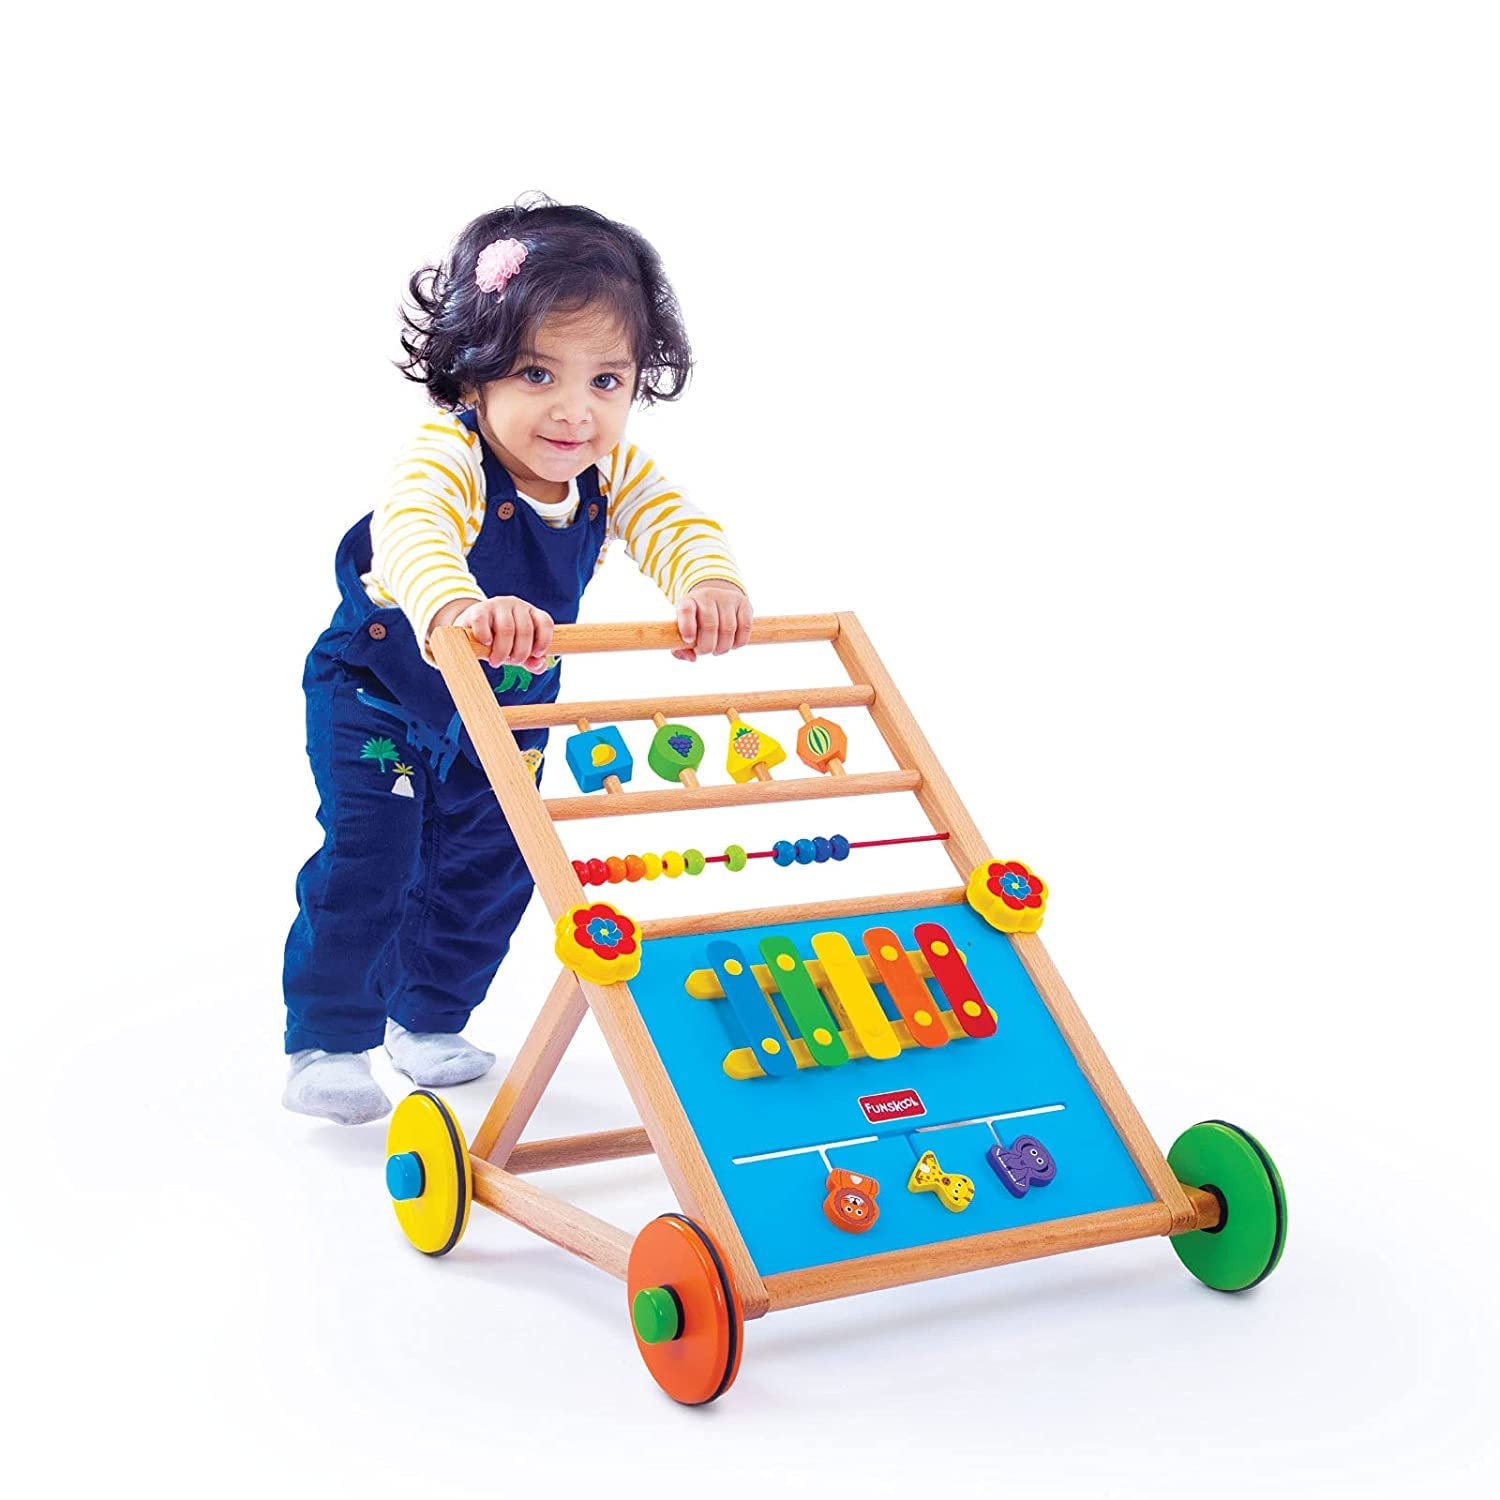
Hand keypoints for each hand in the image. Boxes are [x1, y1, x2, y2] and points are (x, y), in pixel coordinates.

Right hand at [432, 595, 553, 669]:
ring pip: (506, 629)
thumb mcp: (518, 651)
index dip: (544, 641)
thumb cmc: (500, 642)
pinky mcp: (478, 609)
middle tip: (511, 662)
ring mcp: (497, 604)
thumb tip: (539, 665)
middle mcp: (516, 605)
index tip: (536, 655)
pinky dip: (485, 637)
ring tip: (496, 661)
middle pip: (525, 630)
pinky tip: (486, 644)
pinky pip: (483, 622)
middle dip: (520, 653)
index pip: (545, 622)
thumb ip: (532, 661)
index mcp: (531, 613)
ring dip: (502, 650)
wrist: (471, 631)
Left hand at [673, 582, 752, 660]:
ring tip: (717, 650)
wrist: (716, 600)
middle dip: (707, 646)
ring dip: (723, 647)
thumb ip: (680, 649)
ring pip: (728, 629)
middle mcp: (707, 596)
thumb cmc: (696, 621)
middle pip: (709, 625)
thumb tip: (692, 658)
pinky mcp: (744, 603)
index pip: (686, 610)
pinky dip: (739, 642)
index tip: (689, 640)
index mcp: (688, 601)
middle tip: (705, 651)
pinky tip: (732, 645)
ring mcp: (727, 598)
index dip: (686, 627)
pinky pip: (744, 628)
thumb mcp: (683, 631)